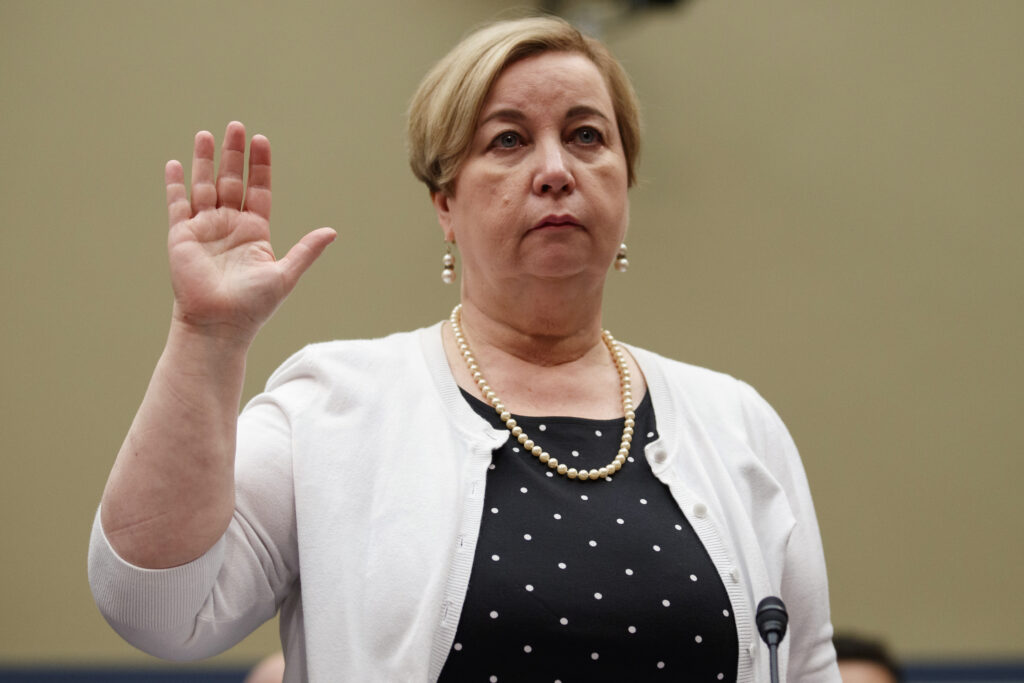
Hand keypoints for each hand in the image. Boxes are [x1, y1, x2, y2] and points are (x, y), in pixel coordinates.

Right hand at [164, 121, 334, 343]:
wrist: (219, 325)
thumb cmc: (253, 306)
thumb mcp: (285, 274)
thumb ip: (306, 250)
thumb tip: (332, 231)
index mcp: (254, 232)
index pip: (259, 190)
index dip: (259, 166)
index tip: (261, 140)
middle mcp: (229, 226)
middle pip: (231, 181)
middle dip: (233, 155)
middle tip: (236, 126)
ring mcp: (204, 229)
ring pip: (204, 186)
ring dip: (204, 161)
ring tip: (206, 134)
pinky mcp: (181, 237)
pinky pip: (177, 205)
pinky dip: (175, 185)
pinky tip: (175, 164)